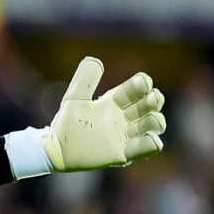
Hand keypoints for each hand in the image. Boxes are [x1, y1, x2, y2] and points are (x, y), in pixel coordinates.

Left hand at [44, 56, 165, 171]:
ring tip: (148, 119)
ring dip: (156, 120)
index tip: (142, 82)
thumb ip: (85, 80)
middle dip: (153, 100)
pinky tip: (150, 138)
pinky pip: (147, 148)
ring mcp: (126, 136)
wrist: (57, 149)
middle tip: (149, 99)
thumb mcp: (75, 98)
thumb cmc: (66, 122)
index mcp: (115, 101)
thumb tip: (95, 60)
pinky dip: (152, 143)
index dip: (143, 84)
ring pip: (153, 125)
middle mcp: (124, 117)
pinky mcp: (124, 153)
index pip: (137, 89)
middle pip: (150, 105)